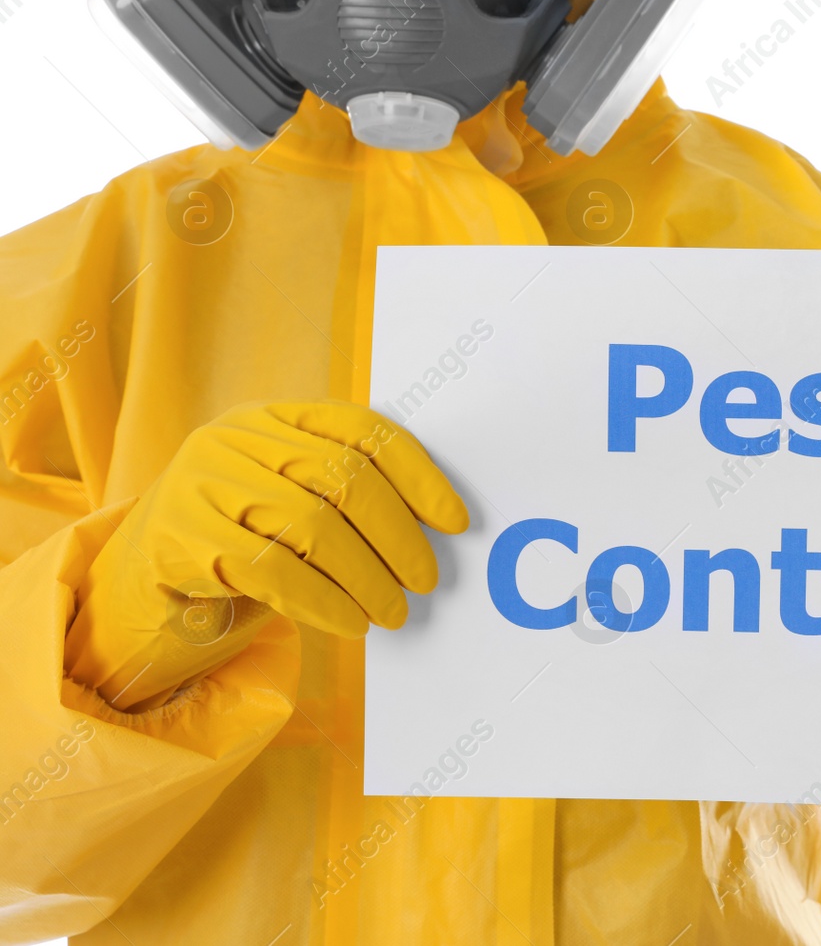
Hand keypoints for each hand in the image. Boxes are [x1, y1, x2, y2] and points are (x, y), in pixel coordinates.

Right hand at [64, 401, 467, 710]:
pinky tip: (350, 622)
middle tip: (425, 581)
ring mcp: (203, 481)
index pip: (364, 429)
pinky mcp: (182, 536)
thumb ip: (349, 493)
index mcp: (278, 416)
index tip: (456, 522)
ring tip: (393, 612)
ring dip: (366, 578)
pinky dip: (323, 602)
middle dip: (397, 536)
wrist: (148, 575)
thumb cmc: (247, 536)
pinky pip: (271, 571)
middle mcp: (237, 436)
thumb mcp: (295, 497)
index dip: (418, 476)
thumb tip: (439, 529)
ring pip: (311, 525)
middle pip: (344, 478)